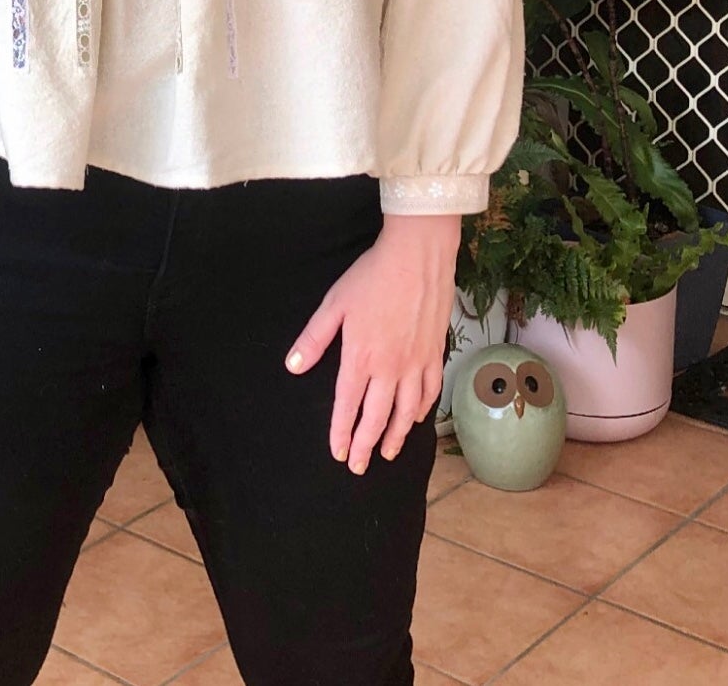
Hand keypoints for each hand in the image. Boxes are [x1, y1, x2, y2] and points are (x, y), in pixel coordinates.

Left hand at [283, 212, 459, 474]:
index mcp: (360, 357)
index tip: (338, 453)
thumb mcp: (334, 304)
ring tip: (387, 454)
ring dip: (395, 436)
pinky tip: (415, 420)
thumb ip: (314, 339)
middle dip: (366, 445)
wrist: (417, 259)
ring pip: (406, 412)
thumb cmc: (370, 277)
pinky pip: (430, 392)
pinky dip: (422, 411)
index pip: (347, 404)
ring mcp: (416, 363)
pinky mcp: (435, 354)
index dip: (341, 431)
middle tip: (360, 468)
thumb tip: (292, 367)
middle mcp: (390, 368)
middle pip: (377, 417)